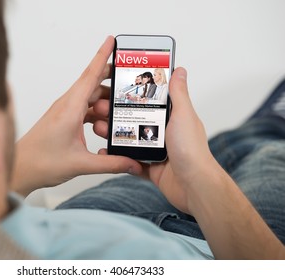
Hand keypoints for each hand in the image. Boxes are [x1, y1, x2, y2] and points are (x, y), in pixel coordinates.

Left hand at [12, 36, 142, 195]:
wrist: (20, 169)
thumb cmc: (41, 162)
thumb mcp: (81, 163)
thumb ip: (111, 163)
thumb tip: (132, 163)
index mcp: (70, 109)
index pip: (90, 75)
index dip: (102, 56)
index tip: (112, 41)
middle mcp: (67, 105)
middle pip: (93, 85)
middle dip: (112, 84)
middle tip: (130, 86)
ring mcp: (64, 112)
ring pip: (89, 98)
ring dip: (104, 103)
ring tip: (119, 114)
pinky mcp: (63, 119)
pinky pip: (84, 109)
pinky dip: (96, 113)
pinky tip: (104, 125)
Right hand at [95, 67, 217, 213]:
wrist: (193, 186)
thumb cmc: (192, 150)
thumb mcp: (183, 115)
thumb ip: (178, 94)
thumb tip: (179, 70)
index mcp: (171, 118)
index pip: (149, 101)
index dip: (132, 94)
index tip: (116, 88)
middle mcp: (163, 133)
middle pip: (135, 120)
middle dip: (116, 115)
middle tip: (100, 109)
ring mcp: (156, 151)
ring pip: (130, 140)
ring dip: (113, 135)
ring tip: (98, 129)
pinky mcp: (150, 168)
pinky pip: (130, 161)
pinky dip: (117, 158)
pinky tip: (105, 153)